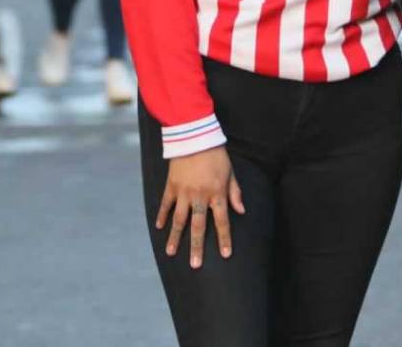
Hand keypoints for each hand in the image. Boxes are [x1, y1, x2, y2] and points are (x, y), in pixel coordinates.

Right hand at [155, 146, 244, 269]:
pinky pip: (165, 204)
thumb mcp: (230, 172)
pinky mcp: (172, 185)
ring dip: (175, 237)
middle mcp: (200, 196)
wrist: (195, 136)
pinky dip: (162, 216)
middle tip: (195, 265)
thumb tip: (241, 211)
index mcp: (217, 193)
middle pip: (198, 226)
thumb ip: (235, 192)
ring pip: (179, 219)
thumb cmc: (216, 154)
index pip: (222, 221)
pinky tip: (159, 228)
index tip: (225, 255)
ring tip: (170, 253)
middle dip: (197, 247)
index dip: (224, 238)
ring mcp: (184, 192)